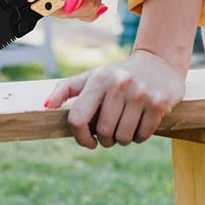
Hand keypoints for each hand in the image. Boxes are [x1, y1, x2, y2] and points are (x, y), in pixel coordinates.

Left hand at [43, 50, 185, 147]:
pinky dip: (139, 136)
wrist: (157, 63)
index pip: (77, 117)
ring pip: (123, 138)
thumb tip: (45, 106)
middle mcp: (119, 84)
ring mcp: (140, 93)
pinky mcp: (158, 103)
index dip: (80, 136)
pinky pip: (142, 136)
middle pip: (104, 132)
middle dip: (106, 139)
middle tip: (112, 129)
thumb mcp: (92, 77)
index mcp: (98, 78)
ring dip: (123, 139)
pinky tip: (140, 122)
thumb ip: (66, 89)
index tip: (89, 141)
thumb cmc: (117, 75)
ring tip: (126, 123)